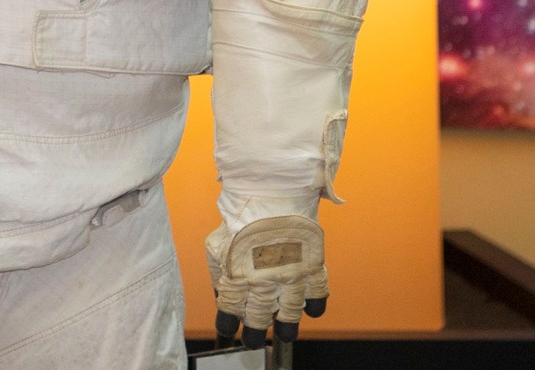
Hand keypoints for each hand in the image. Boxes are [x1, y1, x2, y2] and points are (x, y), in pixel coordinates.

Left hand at [205, 214, 328, 349]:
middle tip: (254, 341)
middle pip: (259, 320)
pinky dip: (314, 306)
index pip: (230, 312)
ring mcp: (289, 276)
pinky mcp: (311, 267)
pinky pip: (317, 297)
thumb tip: (222, 294)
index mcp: (238, 276)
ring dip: (287, 327)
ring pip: (290, 315)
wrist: (270, 192)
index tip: (228, 329)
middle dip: (255, 334)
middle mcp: (264, 282)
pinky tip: (309, 307)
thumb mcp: (217, 245)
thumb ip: (219, 272)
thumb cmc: (240, 217)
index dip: (228, 324)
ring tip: (285, 334)